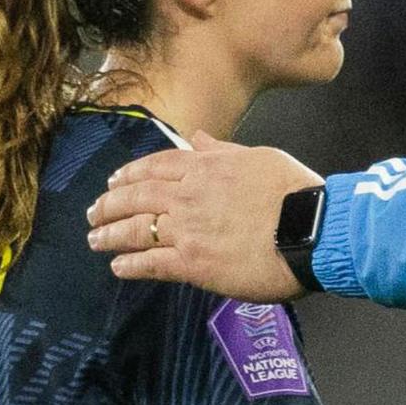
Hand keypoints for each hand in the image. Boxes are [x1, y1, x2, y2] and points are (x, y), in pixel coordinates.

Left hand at [85, 132, 323, 300]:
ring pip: (135, 229)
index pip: (155, 166)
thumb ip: (222, 150)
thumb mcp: (260, 158)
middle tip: (94, 213)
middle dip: (109, 205)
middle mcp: (188, 195)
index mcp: (205, 167)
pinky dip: (130, 265)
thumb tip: (195, 137)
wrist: (312, 230)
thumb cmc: (296, 193)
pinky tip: (118, 267)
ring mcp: (187, 230)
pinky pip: (151, 263)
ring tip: (95, 240)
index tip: (114, 182)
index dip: (129, 174)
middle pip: (135, 197)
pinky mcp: (193, 263)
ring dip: (109, 235)